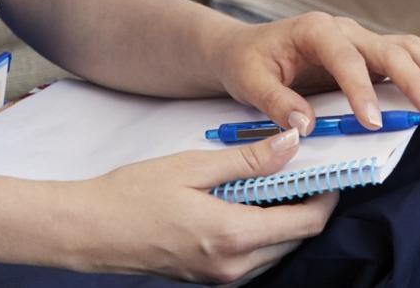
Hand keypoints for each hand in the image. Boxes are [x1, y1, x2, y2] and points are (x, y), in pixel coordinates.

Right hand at [69, 129, 340, 281]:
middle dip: (308, 206)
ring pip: (277, 251)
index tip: (328, 169)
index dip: (327, 196)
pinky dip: (262, 232)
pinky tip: (246, 203)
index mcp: (234, 236)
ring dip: (285, 219)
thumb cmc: (133, 195)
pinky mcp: (209, 279)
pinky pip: (254, 259)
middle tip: (303, 169)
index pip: (307, 223)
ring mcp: (221, 278)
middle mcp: (234, 266)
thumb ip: (248, 159)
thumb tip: (292, 144)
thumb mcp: (193, 165)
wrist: (90, 231)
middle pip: (297, 239)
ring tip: (272, 182)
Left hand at [211, 11, 419, 133]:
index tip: (374, 122)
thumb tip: (304, 126)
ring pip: (406, 47)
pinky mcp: (369, 56)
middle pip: (389, 49)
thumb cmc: (247, 62)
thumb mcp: (250, 81)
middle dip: (415, 79)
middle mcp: (345, 30)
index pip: (346, 58)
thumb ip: (276, 102)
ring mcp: (361, 41)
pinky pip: (405, 55)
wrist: (245, 49)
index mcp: (316, 30)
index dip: (362, 90)